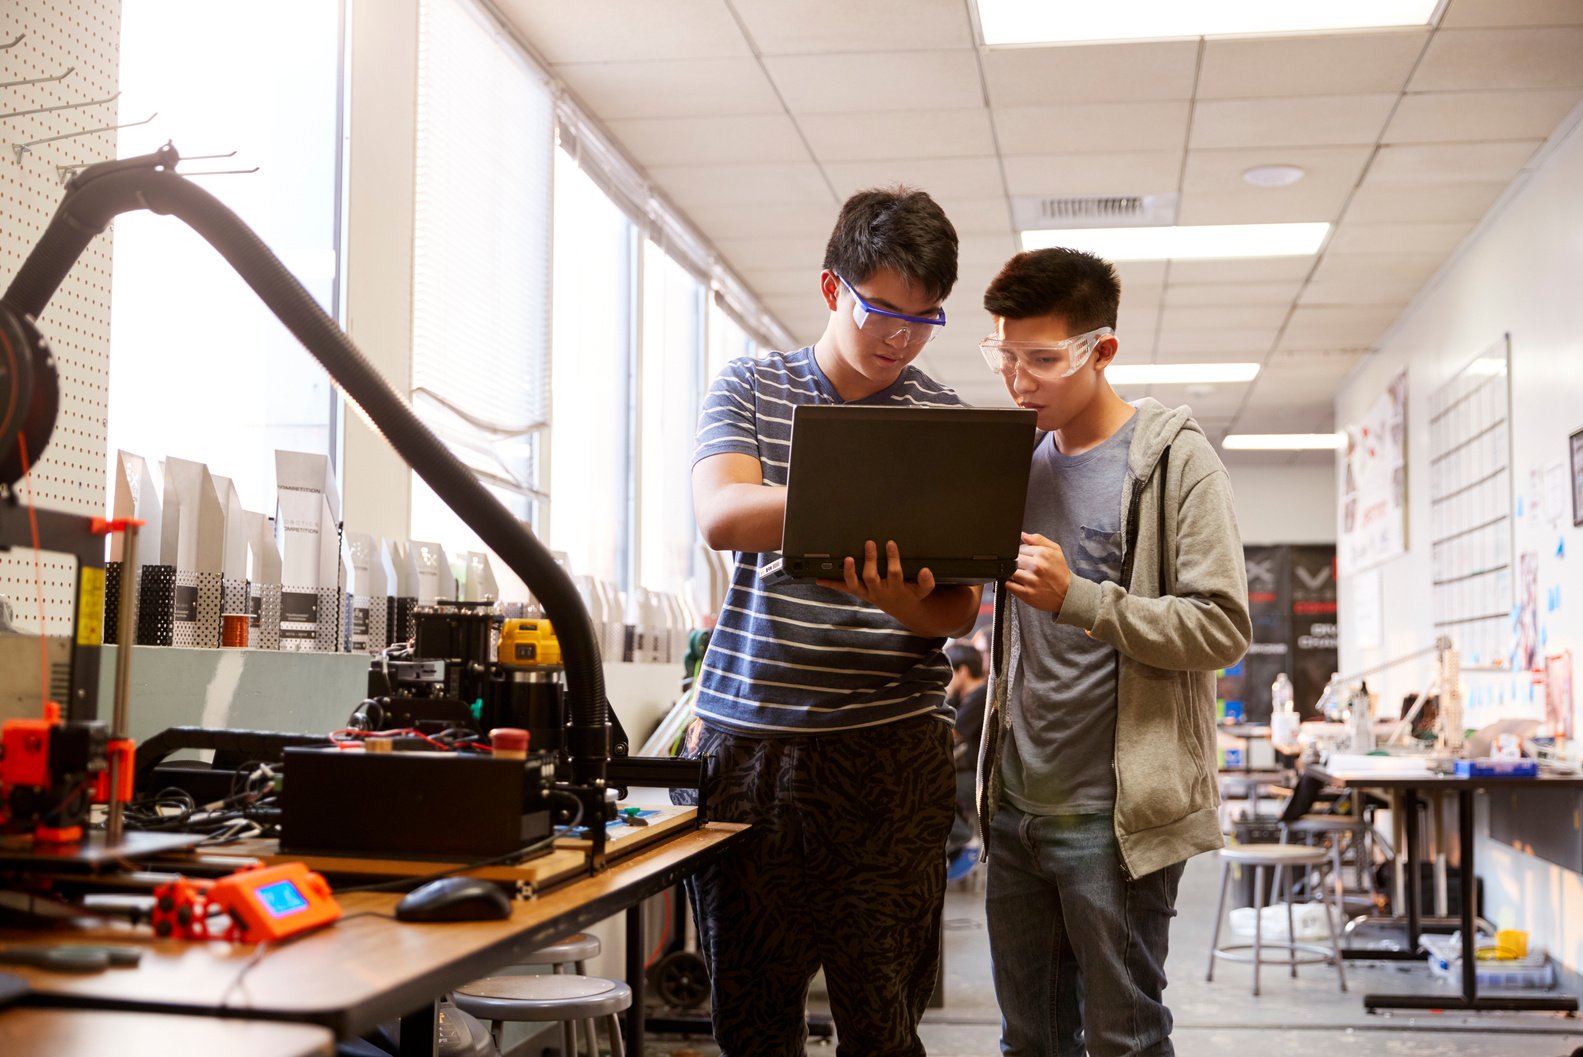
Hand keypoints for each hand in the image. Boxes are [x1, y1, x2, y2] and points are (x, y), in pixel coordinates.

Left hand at [817, 539, 937, 620]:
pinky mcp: (859, 592)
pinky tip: (819, 578)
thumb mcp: (922, 590)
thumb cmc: (910, 594)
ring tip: (847, 559)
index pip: (894, 573)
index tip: (890, 543)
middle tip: (869, 543)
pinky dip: (831, 584)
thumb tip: (925, 571)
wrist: (903, 610)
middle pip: (871, 577)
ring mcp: (866, 592)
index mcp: (895, 587)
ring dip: (849, 572)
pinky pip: (843, 588)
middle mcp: (878, 591)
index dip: (892, 559)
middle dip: (869, 560)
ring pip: (854, 585)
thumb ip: (926, 582)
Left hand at [1004, 532, 1070, 612]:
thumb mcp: (1055, 550)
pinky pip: (1008, 585)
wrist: (1067, 593)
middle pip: (1013, 560)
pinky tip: (1020, 583)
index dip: (1022, 553)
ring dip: (1014, 573)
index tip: (1028, 558)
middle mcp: (1036, 566)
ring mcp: (1031, 581)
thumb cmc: (1060, 572)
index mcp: (1042, 554)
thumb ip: (1038, 539)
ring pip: (1010, 571)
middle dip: (1018, 563)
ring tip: (1024, 576)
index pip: (1019, 548)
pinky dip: (1011, 584)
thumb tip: (1022, 535)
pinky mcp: (1026, 593)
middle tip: (1026, 568)